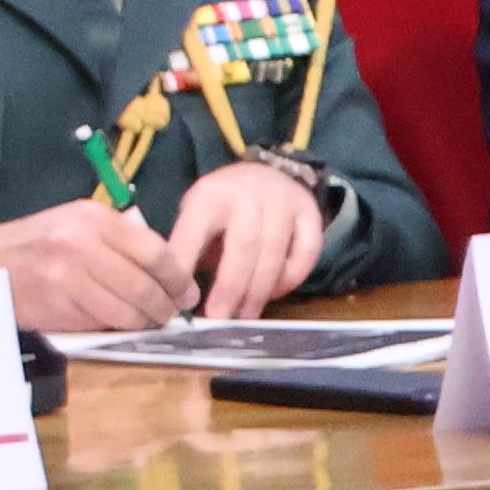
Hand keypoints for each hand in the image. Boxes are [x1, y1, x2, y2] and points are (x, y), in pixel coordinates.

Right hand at [0, 191, 200, 333]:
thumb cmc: (36, 243)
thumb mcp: (76, 222)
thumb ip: (118, 237)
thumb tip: (164, 264)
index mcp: (93, 218)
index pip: (153, 250)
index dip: (177, 276)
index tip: (186, 291)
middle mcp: (82, 244)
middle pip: (144, 284)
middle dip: (166, 305)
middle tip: (172, 313)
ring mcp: (68, 276)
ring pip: (126, 309)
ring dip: (145, 322)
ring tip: (150, 322)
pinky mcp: (57, 305)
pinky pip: (101, 322)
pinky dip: (117, 327)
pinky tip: (122, 324)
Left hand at [168, 158, 330, 320]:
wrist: (269, 172)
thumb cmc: (225, 204)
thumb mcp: (197, 213)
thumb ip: (188, 247)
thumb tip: (179, 296)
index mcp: (211, 194)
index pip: (194, 231)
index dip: (185, 265)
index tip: (178, 299)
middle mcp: (249, 193)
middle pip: (243, 244)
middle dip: (230, 287)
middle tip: (219, 318)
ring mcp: (284, 201)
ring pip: (274, 251)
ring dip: (259, 290)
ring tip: (246, 315)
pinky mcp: (310, 213)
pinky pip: (306, 251)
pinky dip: (292, 277)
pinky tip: (275, 293)